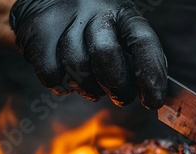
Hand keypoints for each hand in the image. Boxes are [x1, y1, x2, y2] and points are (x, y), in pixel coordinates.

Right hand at [10, 0, 166, 108]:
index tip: (153, 101)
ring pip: (78, 66)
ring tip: (93, 87)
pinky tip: (68, 80)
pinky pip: (52, 73)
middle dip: (117, 85)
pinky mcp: (39, 32)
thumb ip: (137, 59)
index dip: (151, 74)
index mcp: (123, 14)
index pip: (143, 41)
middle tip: (121, 97)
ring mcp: (65, 20)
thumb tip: (155, 95)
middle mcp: (95, 12)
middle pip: (106, 54)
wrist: (46, 2)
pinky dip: (62, 87)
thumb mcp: (122, 34)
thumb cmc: (95, 29)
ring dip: (89, 88)